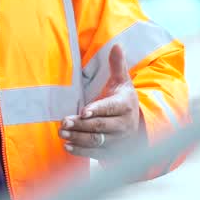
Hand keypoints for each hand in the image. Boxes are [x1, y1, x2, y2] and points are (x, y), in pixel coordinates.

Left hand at [59, 45, 142, 159]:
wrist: (137, 126)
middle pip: (101, 126)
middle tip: (64, 122)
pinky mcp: (112, 153)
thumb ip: (117, 65)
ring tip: (62, 133)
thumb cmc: (123, 100)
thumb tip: (116, 45)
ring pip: (97, 141)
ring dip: (78, 138)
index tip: (83, 111)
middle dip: (81, 125)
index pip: (111, 108)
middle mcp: (124, 125)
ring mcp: (118, 141)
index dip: (98, 110)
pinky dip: (81, 151)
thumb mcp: (122, 82)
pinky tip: (68, 147)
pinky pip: (96, 154)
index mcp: (126, 106)